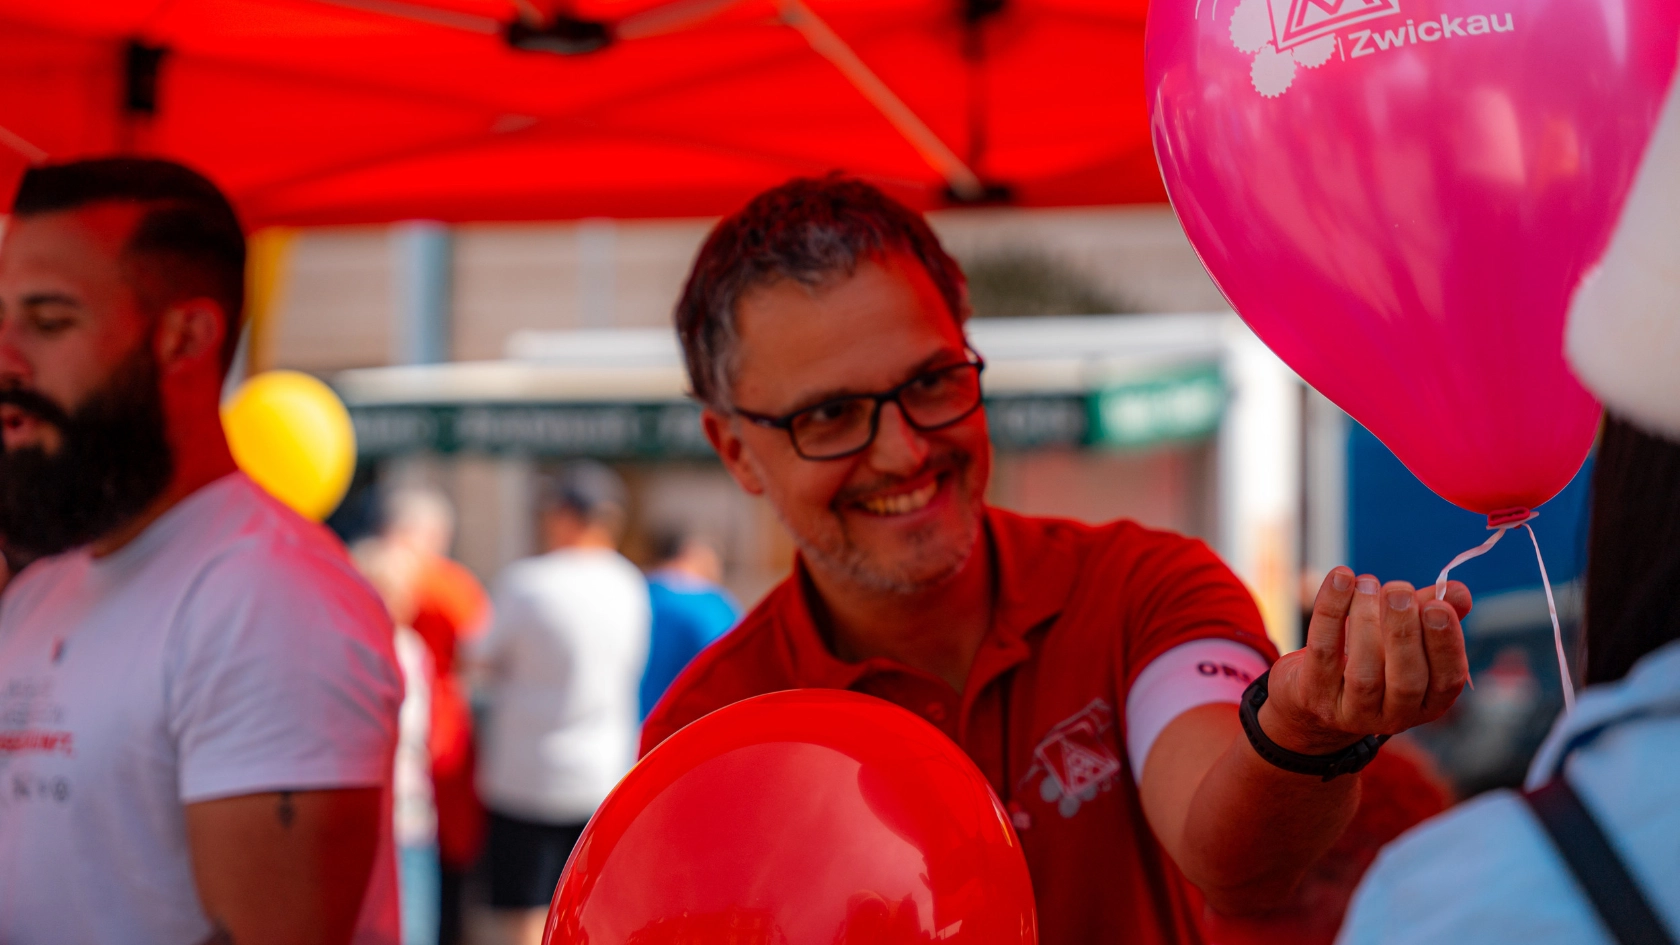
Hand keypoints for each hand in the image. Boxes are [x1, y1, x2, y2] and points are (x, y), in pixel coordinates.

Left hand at [1260, 567, 1471, 754]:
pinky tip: (1340, 579)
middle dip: (1404, 633)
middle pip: (1406, 680)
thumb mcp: (1407, 637)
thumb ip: (1433, 613)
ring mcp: (1352, 711)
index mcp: (1429, 701)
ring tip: (1368, 582)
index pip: (1447, 680)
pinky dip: (1331, 612)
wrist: (1315, 697)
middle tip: (1398, 591)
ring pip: (1363, 671)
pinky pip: (1323, 651)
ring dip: (1365, 621)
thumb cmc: (1373, 657)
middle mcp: (1395, 715)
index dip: (1445, 644)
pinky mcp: (1314, 695)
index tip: (1437, 606)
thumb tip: (1458, 591)